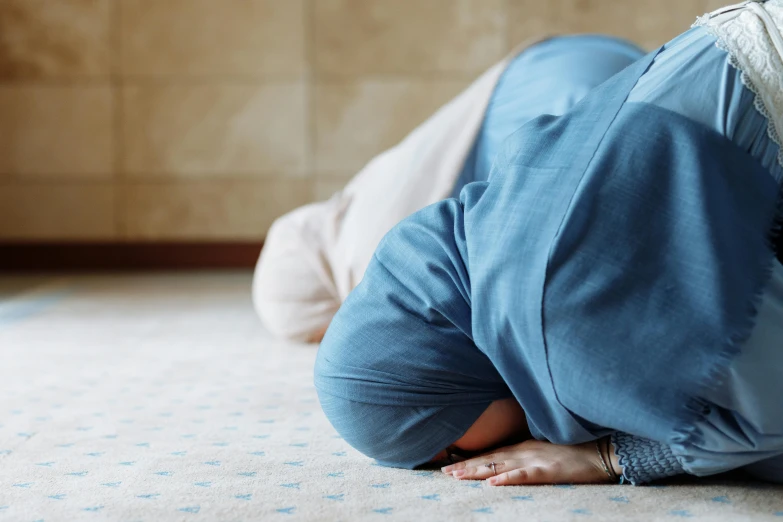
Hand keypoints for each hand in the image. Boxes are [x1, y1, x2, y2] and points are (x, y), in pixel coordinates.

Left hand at [440, 439, 614, 485]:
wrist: (598, 451)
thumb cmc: (573, 451)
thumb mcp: (544, 449)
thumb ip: (526, 453)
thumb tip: (510, 461)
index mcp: (522, 447)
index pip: (490, 454)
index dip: (469, 460)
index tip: (450, 464)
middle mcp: (522, 452)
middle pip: (488, 460)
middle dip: (465, 466)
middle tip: (444, 472)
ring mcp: (532, 460)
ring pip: (498, 467)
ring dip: (476, 472)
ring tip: (456, 476)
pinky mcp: (546, 471)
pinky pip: (522, 476)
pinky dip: (506, 480)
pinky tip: (491, 484)